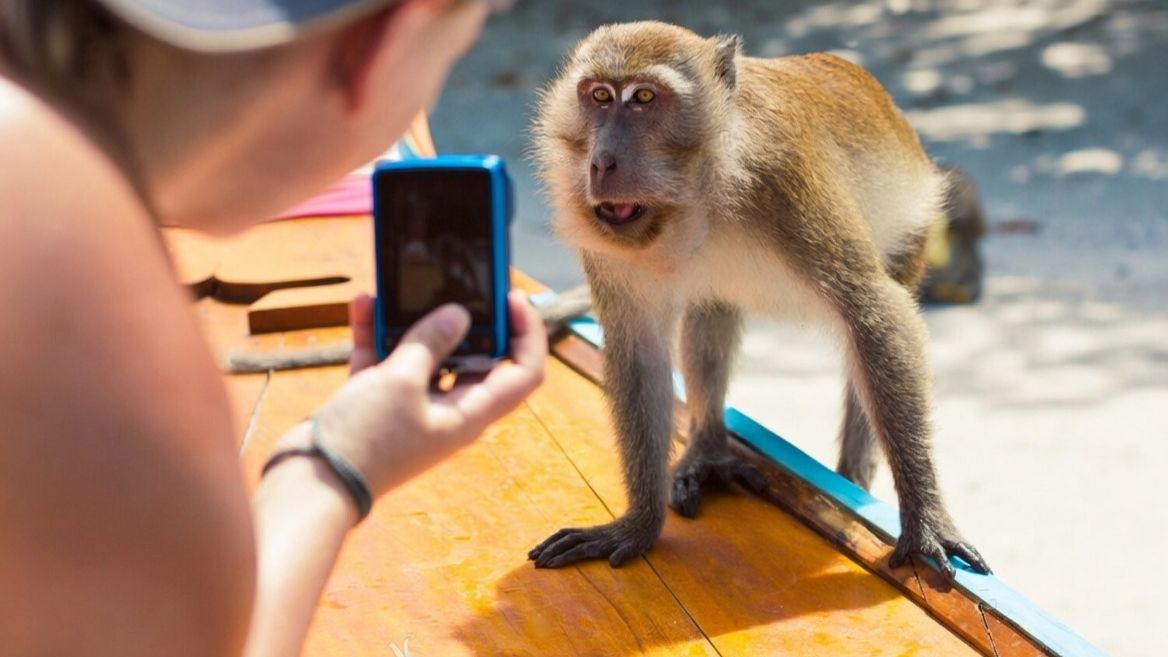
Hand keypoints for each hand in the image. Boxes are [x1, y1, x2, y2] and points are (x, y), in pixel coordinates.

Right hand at [304, 291, 545, 497]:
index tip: (511, 299)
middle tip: (460, 283)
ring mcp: (413, 406)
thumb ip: (431, 342)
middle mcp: (448, 409)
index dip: (527, 334)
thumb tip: (459, 314)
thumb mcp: (401, 381)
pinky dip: (378, 334)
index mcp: (470, 413)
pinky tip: (365, 304)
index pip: (523, 373)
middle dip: (469, 319)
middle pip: (475, 357)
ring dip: (414, 321)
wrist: (310, 480)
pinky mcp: (379, 402)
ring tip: (405, 287)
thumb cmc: (364, 440)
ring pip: (427, 354)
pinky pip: (387, 359)